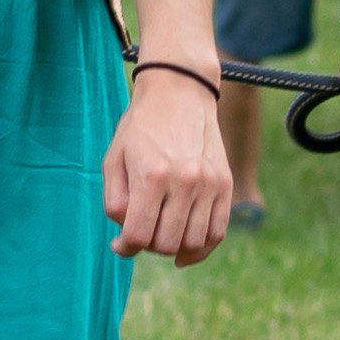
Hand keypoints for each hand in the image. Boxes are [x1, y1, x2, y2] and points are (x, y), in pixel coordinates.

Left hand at [105, 71, 235, 261]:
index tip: (121, 242)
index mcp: (151, 175)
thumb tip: (125, 237)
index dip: (126, 246)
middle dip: (149, 245)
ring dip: (175, 247)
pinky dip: (202, 246)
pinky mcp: (225, 184)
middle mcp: (184, 181)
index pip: (139, 235)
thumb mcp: (114, 159)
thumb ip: (115, 201)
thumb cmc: (141, 127)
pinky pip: (217, 231)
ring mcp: (209, 184)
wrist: (180, 92)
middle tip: (143, 232)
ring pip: (193, 242)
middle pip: (166, 243)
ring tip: (163, 233)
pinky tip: (186, 245)